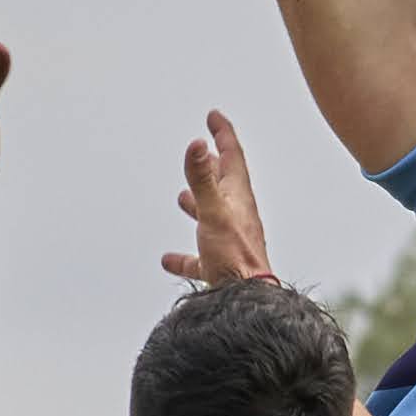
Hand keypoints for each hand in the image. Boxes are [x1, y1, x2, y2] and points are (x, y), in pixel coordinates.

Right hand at [160, 109, 274, 285]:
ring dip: (198, 203)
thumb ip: (203, 179)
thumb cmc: (235, 256)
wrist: (246, 299)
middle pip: (224, 183)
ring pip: (211, 216)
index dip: (223, 134)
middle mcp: (235, 216)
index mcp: (238, 198)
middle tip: (206, 145)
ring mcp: (228, 241)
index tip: (214, 116)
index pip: (232, 157)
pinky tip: (168, 259)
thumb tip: (197, 144)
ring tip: (183, 197)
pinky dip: (184, 255)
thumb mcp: (214, 212)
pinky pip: (198, 257)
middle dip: (214, 162)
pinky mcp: (219, 265)